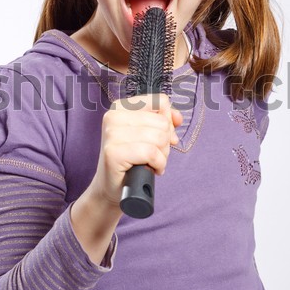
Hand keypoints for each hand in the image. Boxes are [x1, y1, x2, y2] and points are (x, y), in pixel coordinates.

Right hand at [90, 93, 182, 208]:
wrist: (113, 187)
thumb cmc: (132, 160)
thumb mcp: (148, 134)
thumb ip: (164, 121)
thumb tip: (177, 118)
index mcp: (121, 106)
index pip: (160, 102)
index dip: (168, 122)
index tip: (162, 137)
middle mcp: (113, 116)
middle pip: (162, 122)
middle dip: (165, 143)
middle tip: (153, 155)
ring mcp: (111, 134)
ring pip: (159, 138)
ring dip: (162, 156)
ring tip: (151, 162)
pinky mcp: (113, 152)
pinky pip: (151, 153)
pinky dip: (158, 164)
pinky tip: (151, 169)